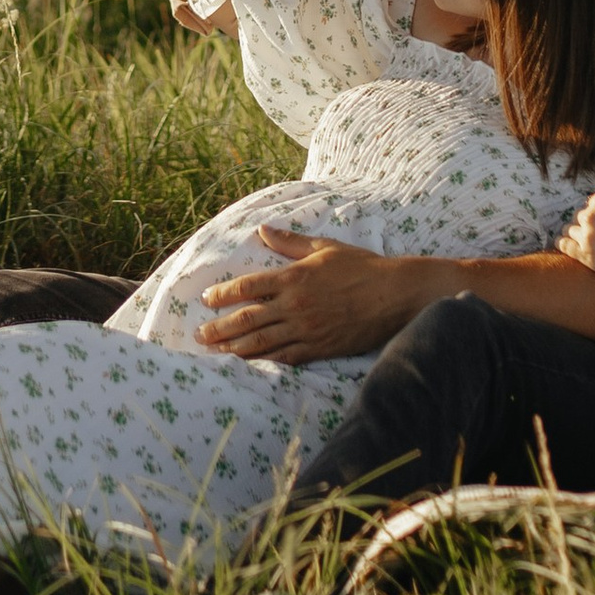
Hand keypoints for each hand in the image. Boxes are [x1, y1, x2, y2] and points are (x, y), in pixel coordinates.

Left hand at [200, 229, 414, 363]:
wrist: (394, 295)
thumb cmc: (362, 267)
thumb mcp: (325, 247)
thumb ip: (290, 242)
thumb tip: (262, 230)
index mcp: (294, 278)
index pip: (248, 287)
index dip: (224, 295)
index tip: (207, 299)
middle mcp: (295, 306)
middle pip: (248, 319)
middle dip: (220, 328)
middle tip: (200, 335)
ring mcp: (307, 330)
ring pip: (262, 343)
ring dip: (235, 348)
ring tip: (216, 353)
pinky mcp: (320, 348)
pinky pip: (286, 357)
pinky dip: (266, 361)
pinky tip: (251, 364)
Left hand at [561, 191, 594, 306]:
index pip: (591, 203)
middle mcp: (593, 214)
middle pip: (580, 218)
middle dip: (588, 227)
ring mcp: (587, 235)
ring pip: (570, 231)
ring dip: (578, 237)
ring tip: (589, 246)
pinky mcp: (586, 256)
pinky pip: (564, 246)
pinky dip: (566, 246)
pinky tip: (571, 249)